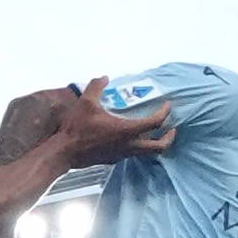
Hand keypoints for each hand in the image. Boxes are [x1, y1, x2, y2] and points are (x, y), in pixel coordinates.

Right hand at [58, 77, 175, 162]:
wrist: (65, 152)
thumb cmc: (77, 128)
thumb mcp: (85, 103)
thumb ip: (96, 87)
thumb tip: (104, 77)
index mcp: (127, 130)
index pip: (155, 123)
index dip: (164, 113)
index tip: (167, 106)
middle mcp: (129, 145)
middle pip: (159, 147)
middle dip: (169, 138)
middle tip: (172, 128)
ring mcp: (123, 154)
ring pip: (147, 152)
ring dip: (155, 142)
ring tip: (154, 132)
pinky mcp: (115, 159)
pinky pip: (134, 153)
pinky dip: (140, 145)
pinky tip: (132, 137)